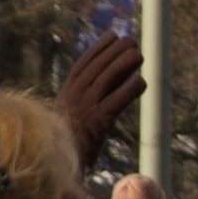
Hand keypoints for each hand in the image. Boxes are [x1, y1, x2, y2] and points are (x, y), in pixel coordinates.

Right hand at [55, 38, 145, 162]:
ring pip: (107, 79)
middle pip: (97, 68)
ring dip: (124, 64)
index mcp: (67, 93)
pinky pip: (117, 101)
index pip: (84, 64)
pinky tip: (142, 81)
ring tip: (139, 54)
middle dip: (114, 52)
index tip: (112, 36)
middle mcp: (75, 96)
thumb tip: (111, 80)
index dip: (98, 48)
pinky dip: (130, 90)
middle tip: (131, 40)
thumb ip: (87, 97)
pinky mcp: (99, 123)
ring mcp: (87, 108)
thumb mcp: (72, 114)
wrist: (56, 162)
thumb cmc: (67, 139)